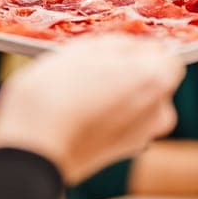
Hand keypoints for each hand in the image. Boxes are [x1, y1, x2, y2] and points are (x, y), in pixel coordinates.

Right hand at [0, 36, 184, 184]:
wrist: (32, 147)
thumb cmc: (55, 94)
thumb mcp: (85, 50)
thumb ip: (120, 45)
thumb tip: (135, 50)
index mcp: (156, 79)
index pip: (165, 54)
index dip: (138, 50)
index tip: (111, 53)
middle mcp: (159, 110)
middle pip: (152, 80)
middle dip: (129, 73)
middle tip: (90, 71)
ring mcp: (143, 136)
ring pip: (137, 102)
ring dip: (116, 94)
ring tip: (79, 93)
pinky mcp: (124, 153)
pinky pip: (123, 122)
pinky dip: (108, 115)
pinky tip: (78, 112)